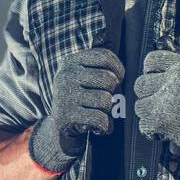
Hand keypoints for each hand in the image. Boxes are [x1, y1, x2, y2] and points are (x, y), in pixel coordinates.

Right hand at [28, 47, 123, 174]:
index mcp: (71, 61)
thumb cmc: (83, 97)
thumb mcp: (87, 75)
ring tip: (99, 112)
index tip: (117, 79)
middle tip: (106, 100)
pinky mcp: (65, 116)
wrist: (62, 127)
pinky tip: (98, 126)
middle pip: (109, 79)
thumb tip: (112, 51)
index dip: (118, 69)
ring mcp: (64, 96)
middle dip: (114, 92)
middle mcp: (65, 76)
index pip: (105, 57)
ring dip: (108, 110)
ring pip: (105, 100)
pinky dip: (104, 125)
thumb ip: (102, 64)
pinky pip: (100, 119)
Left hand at [133, 49, 179, 166]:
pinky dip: (153, 129)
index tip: (156, 80)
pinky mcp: (159, 119)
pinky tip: (168, 129)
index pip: (152, 60)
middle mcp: (174, 80)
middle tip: (163, 104)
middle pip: (140, 84)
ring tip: (168, 117)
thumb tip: (155, 70)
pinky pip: (143, 123)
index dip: (150, 71)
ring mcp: (165, 100)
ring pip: (140, 105)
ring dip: (150, 114)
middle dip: (149, 95)